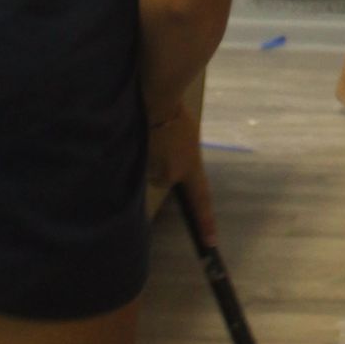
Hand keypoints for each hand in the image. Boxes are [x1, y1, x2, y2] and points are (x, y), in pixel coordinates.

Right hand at [147, 99, 213, 240]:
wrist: (157, 100)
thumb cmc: (175, 114)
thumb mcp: (188, 137)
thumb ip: (182, 156)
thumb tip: (171, 168)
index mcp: (190, 167)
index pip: (201, 200)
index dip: (206, 222)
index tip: (210, 244)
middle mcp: (172, 174)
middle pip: (164, 179)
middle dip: (162, 164)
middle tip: (162, 141)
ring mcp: (153, 170)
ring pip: (148, 171)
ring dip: (147, 157)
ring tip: (150, 134)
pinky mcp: (135, 163)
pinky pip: (134, 163)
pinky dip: (134, 153)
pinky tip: (138, 136)